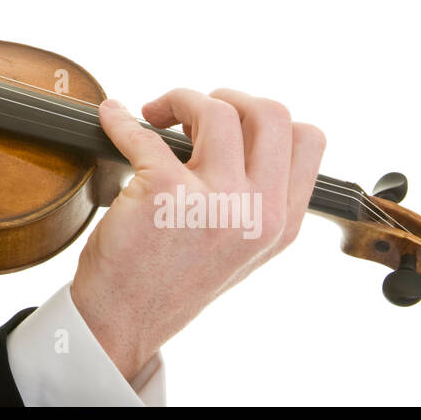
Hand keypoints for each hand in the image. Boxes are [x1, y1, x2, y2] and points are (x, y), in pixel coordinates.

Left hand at [70, 88, 324, 379]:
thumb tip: (240, 125)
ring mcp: (217, 202)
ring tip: (155, 115)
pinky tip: (112, 119)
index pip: (308, 138)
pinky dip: (121, 118)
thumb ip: (253, 194)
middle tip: (190, 114)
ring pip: (218, 110)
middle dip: (226, 98)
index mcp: (282, 223)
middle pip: (272, 113)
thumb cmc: (170, 277)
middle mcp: (259, 212)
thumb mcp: (238, 244)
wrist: (123, 321)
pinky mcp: (167, 193)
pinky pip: (145, 132)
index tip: (228, 125)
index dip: (263, 117)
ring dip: (180, 98)